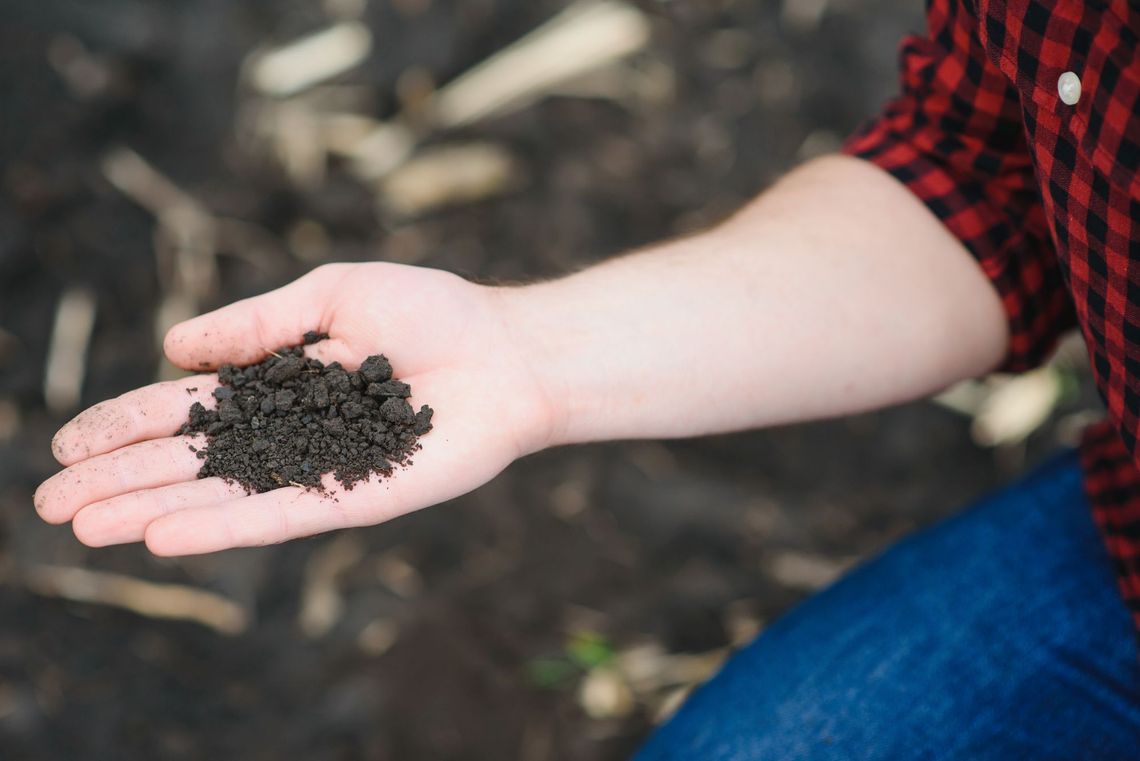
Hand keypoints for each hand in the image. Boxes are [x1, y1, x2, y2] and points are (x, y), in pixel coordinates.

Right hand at [34, 263, 555, 554]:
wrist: (508, 351)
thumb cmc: (433, 310)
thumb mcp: (332, 295)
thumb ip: (256, 324)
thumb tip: (173, 348)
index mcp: (280, 382)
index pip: (188, 410)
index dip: (126, 425)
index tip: (68, 444)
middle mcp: (292, 433)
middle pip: (192, 461)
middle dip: (121, 479)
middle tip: (52, 504)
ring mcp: (321, 469)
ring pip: (223, 496)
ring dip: (152, 511)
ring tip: (86, 528)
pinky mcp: (357, 498)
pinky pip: (281, 516)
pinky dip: (224, 527)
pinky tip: (166, 537)